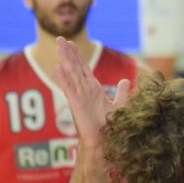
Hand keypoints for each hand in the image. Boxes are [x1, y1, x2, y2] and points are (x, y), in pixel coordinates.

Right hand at [53, 37, 129, 151]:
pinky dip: (63, 78)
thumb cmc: (112, 129)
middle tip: (60, 38)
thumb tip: (125, 80)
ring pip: (71, 74)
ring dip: (65, 59)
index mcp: (94, 90)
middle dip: (68, 53)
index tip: (71, 43)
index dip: (77, 56)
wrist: (106, 144)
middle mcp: (85, 91)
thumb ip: (121, 93)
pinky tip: (57, 67)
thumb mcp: (120, 106)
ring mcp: (80, 97)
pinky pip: (69, 89)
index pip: (83, 69)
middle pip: (75, 67)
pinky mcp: (77, 105)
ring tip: (59, 46)